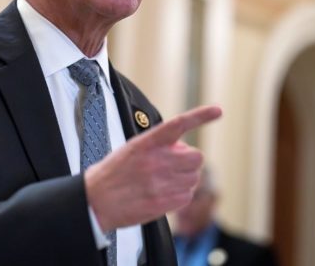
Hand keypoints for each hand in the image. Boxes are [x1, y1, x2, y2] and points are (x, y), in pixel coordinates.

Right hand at [84, 105, 221, 231]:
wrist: (97, 200)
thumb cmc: (113, 174)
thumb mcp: (132, 149)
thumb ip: (157, 145)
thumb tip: (181, 148)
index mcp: (147, 143)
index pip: (179, 124)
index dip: (201, 116)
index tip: (217, 111)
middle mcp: (156, 161)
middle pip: (196, 157)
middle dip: (190, 161)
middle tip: (176, 165)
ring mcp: (161, 182)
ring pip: (194, 178)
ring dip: (185, 179)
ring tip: (165, 182)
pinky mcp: (164, 202)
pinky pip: (187, 196)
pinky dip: (180, 196)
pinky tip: (163, 194)